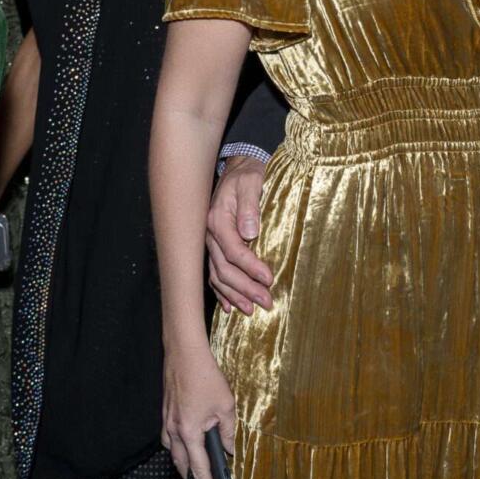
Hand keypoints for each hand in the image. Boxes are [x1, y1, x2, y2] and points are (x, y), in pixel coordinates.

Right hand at [162, 344, 234, 478]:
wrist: (184, 353)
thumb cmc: (205, 376)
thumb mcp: (225, 405)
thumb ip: (228, 431)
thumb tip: (228, 449)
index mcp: (190, 432)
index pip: (199, 469)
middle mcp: (174, 431)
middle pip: (181, 465)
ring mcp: (167, 422)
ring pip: (173, 452)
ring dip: (184, 463)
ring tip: (196, 470)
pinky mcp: (165, 413)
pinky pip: (170, 438)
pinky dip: (178, 447)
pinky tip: (186, 443)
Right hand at [206, 157, 272, 313]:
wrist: (238, 169)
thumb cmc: (248, 175)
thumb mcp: (251, 182)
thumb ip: (250, 206)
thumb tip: (249, 232)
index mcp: (218, 220)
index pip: (234, 251)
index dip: (251, 268)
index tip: (269, 279)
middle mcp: (210, 235)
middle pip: (225, 269)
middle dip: (245, 288)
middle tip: (266, 302)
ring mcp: (210, 243)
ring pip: (218, 275)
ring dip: (234, 295)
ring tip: (251, 310)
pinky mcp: (214, 246)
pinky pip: (213, 273)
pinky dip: (221, 292)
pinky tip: (229, 307)